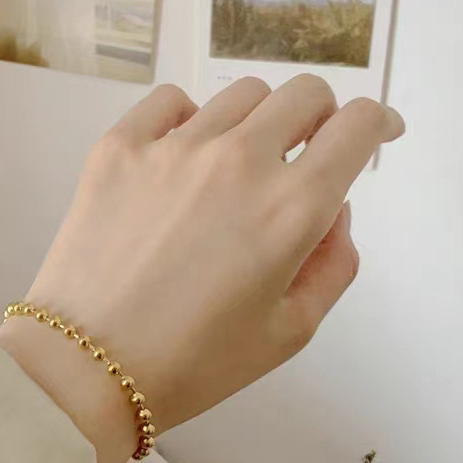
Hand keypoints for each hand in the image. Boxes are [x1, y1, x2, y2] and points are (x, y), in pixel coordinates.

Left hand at [0, 75, 404, 462]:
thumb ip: (334, 262)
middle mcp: (238, 160)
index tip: (374, 134)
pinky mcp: (119, 146)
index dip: (376, 122)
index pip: (355, 125)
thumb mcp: (291, 331)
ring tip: (235, 167)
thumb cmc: (194, 363)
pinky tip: (181, 156)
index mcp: (291, 208)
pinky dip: (190, 118)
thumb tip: (334, 207)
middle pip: (304, 94)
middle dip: (320, 118)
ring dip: (257, 122)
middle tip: (303, 154)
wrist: (86, 369)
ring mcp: (174, 146)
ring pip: (241, 94)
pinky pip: (171, 101)